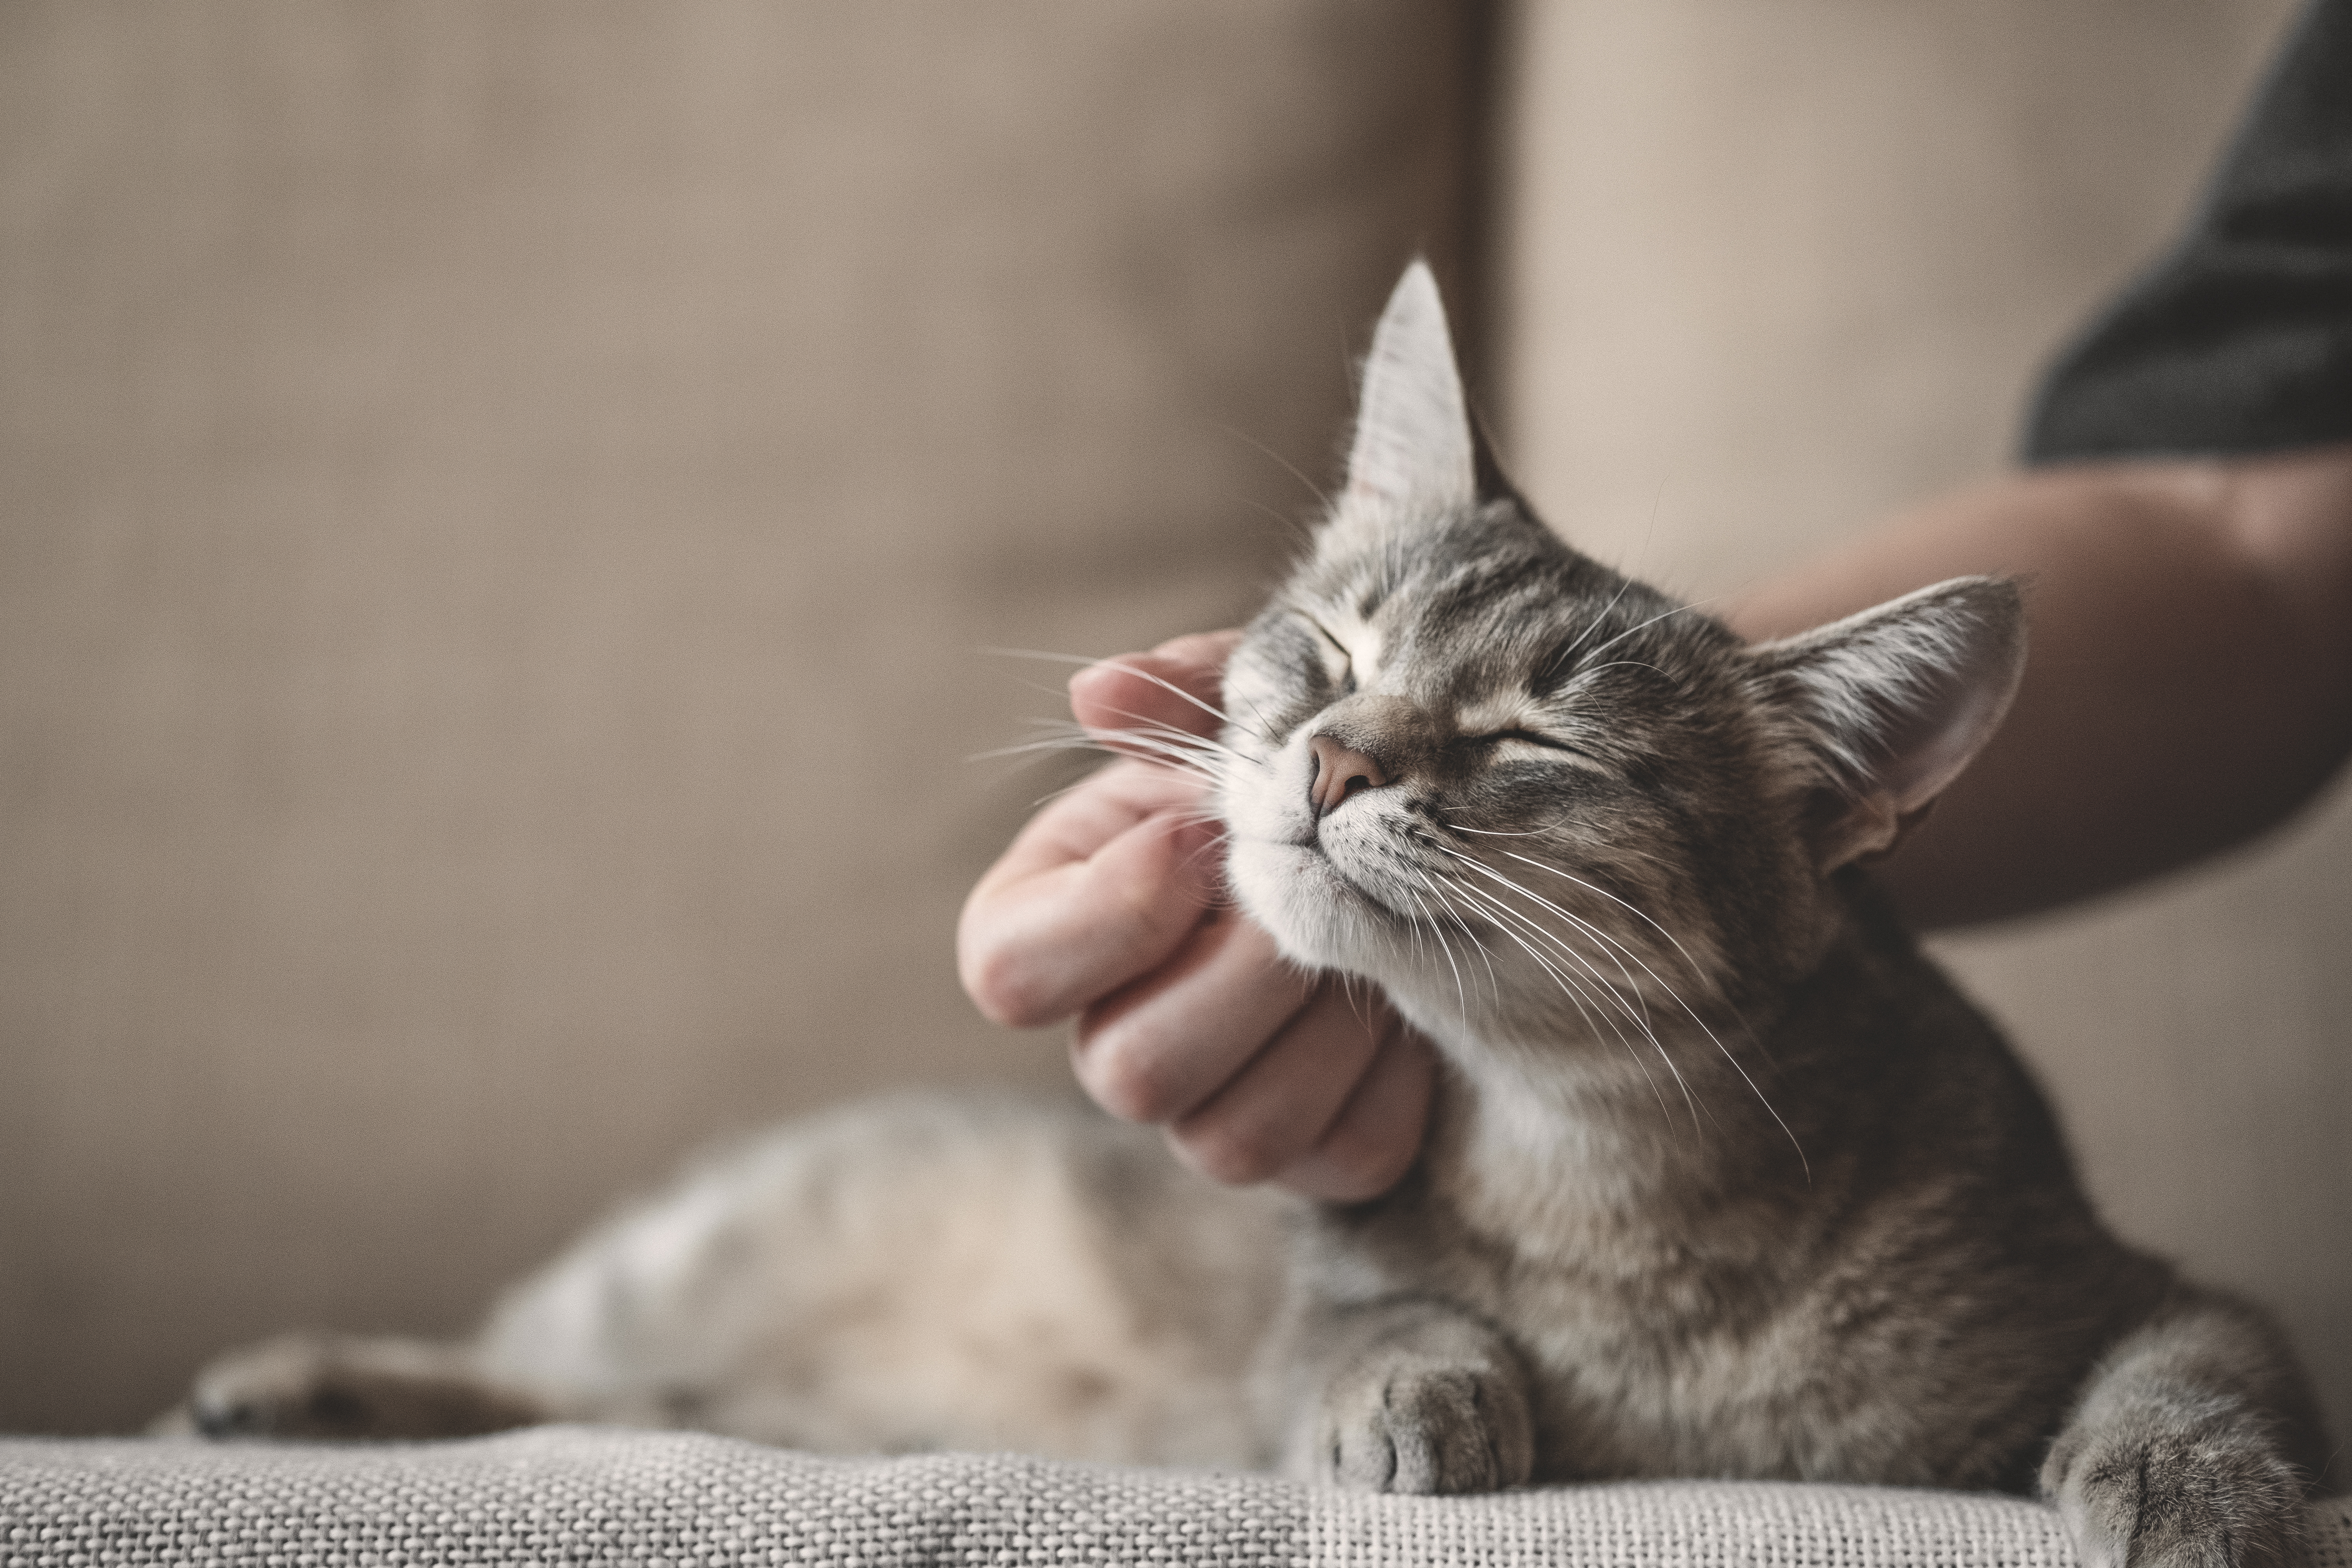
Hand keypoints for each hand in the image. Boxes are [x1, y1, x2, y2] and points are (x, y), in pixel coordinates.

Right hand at [958, 632, 1432, 1199]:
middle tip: (1306, 895)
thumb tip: (1100, 692)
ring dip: (1317, 1028)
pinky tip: (1407, 1004)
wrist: (1393, 855)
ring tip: (1364, 943)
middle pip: (1124, 1073)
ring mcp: (1207, 1113)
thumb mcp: (1238, 720)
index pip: (1009, 975)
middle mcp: (1112, 1038)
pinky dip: (1391, 1077)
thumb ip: (1178, 700)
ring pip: (1230, 1138)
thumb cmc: (1281, 777)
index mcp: (1053, 932)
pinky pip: (1343, 1155)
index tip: (1195, 838)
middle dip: (1237, 975)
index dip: (1111, 914)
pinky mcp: (1315, 1156)